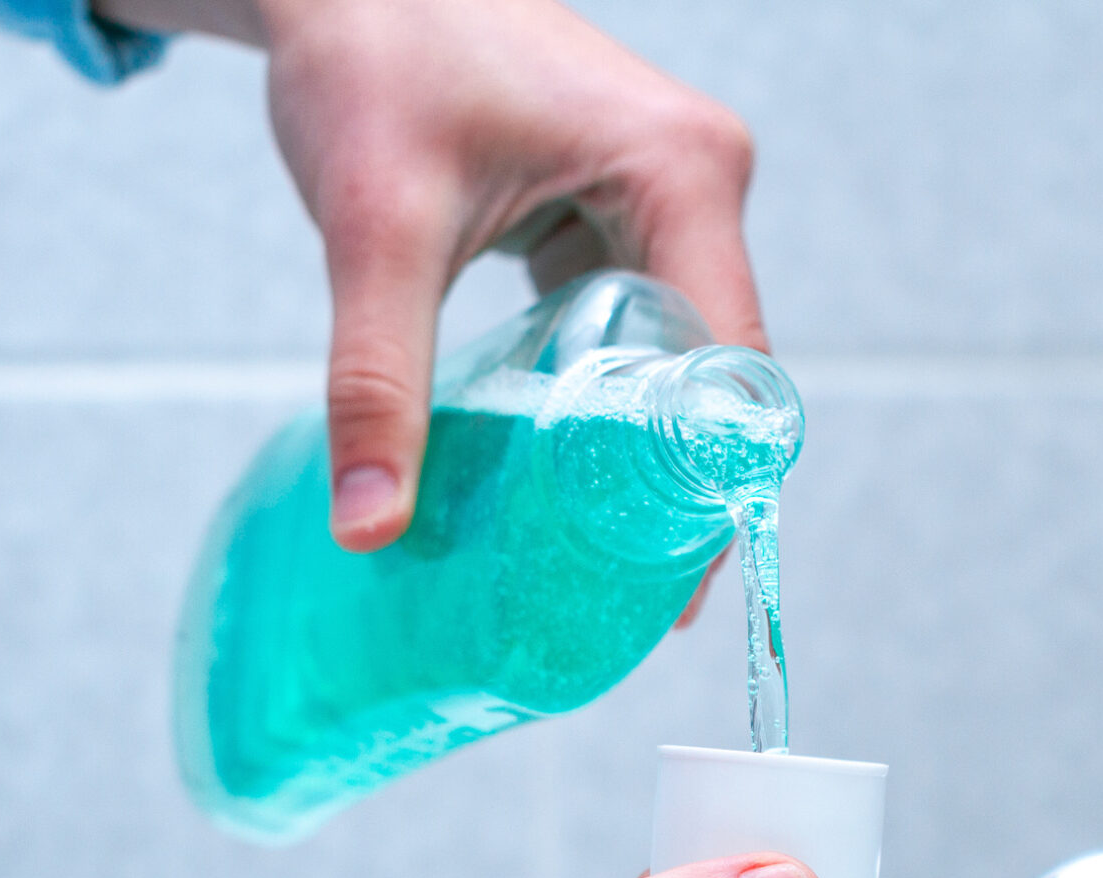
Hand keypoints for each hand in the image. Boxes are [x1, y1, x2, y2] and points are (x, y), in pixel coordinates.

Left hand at [97, 0, 766, 551]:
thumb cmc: (371, 52)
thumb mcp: (376, 227)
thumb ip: (376, 379)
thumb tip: (372, 527)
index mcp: (682, 174)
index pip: (731, 366)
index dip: (711, 485)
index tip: (674, 589)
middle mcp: (697, 181)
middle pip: (714, 372)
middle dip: (673, 482)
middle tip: (625, 598)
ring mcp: (664, 194)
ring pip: (675, 355)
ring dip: (636, 445)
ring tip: (597, 555)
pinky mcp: (621, 206)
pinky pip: (633, 324)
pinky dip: (601, 395)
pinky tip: (562, 469)